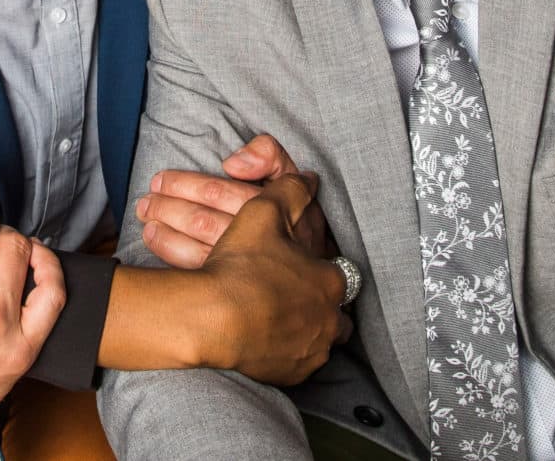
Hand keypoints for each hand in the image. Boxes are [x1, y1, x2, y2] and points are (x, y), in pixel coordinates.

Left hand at [137, 134, 328, 267]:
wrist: (318, 276)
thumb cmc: (299, 221)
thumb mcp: (293, 179)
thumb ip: (270, 156)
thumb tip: (232, 163)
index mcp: (269, 209)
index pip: (221, 194)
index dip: (187, 185)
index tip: (161, 180)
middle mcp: (257, 241)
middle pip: (203, 221)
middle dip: (168, 208)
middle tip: (146, 201)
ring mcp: (246, 272)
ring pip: (197, 248)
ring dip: (165, 232)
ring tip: (146, 219)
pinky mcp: (237, 293)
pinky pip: (197, 273)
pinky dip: (172, 256)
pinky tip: (156, 243)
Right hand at [196, 174, 348, 384]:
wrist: (213, 318)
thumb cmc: (242, 265)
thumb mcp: (263, 212)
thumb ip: (290, 190)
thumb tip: (308, 179)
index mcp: (330, 281)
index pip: (341, 274)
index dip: (322, 268)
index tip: (306, 267)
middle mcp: (329, 320)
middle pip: (337, 313)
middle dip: (320, 304)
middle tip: (295, 294)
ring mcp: (311, 351)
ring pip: (320, 339)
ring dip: (306, 327)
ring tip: (280, 315)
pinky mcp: (291, 375)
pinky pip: (299, 363)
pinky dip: (288, 350)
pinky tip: (268, 336)